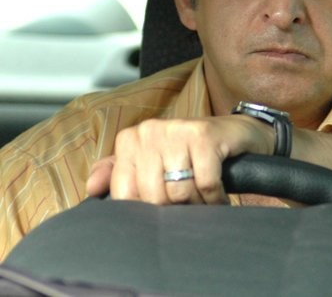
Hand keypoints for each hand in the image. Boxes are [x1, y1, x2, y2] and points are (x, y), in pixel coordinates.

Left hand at [86, 116, 273, 204]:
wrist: (234, 133)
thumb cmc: (190, 153)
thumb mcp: (153, 162)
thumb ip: (119, 173)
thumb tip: (91, 188)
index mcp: (131, 139)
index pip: (125, 194)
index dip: (148, 209)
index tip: (164, 205)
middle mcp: (149, 130)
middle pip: (153, 195)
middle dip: (175, 208)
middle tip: (188, 203)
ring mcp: (176, 129)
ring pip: (179, 191)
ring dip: (197, 204)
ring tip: (203, 197)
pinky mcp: (203, 135)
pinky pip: (205, 183)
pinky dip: (215, 197)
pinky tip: (218, 195)